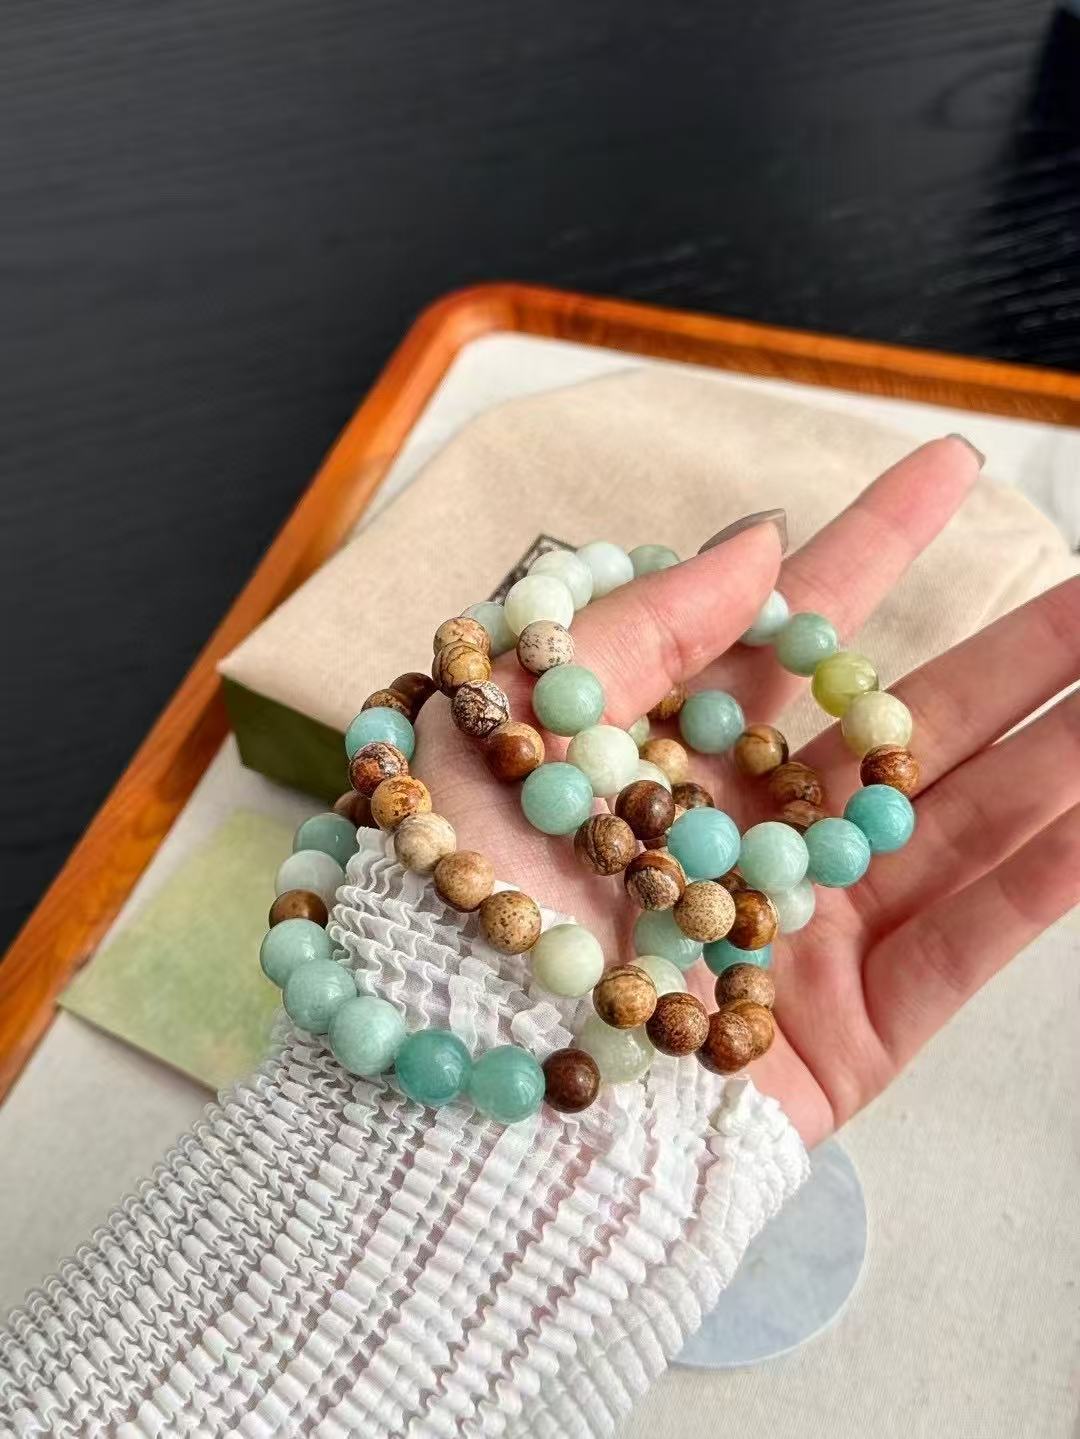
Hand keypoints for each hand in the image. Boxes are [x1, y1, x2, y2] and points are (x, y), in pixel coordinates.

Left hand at [416, 437, 1079, 1147]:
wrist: (448, 1090)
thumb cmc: (456, 897)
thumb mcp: (510, 725)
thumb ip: (643, 628)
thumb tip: (761, 540)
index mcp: (672, 753)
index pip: (793, 630)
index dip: (877, 544)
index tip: (950, 464)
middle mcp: (749, 832)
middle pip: (905, 727)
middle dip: (1017, 653)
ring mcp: (806, 931)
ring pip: (958, 826)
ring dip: (1056, 753)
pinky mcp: (847, 1030)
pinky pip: (962, 946)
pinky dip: (1038, 881)